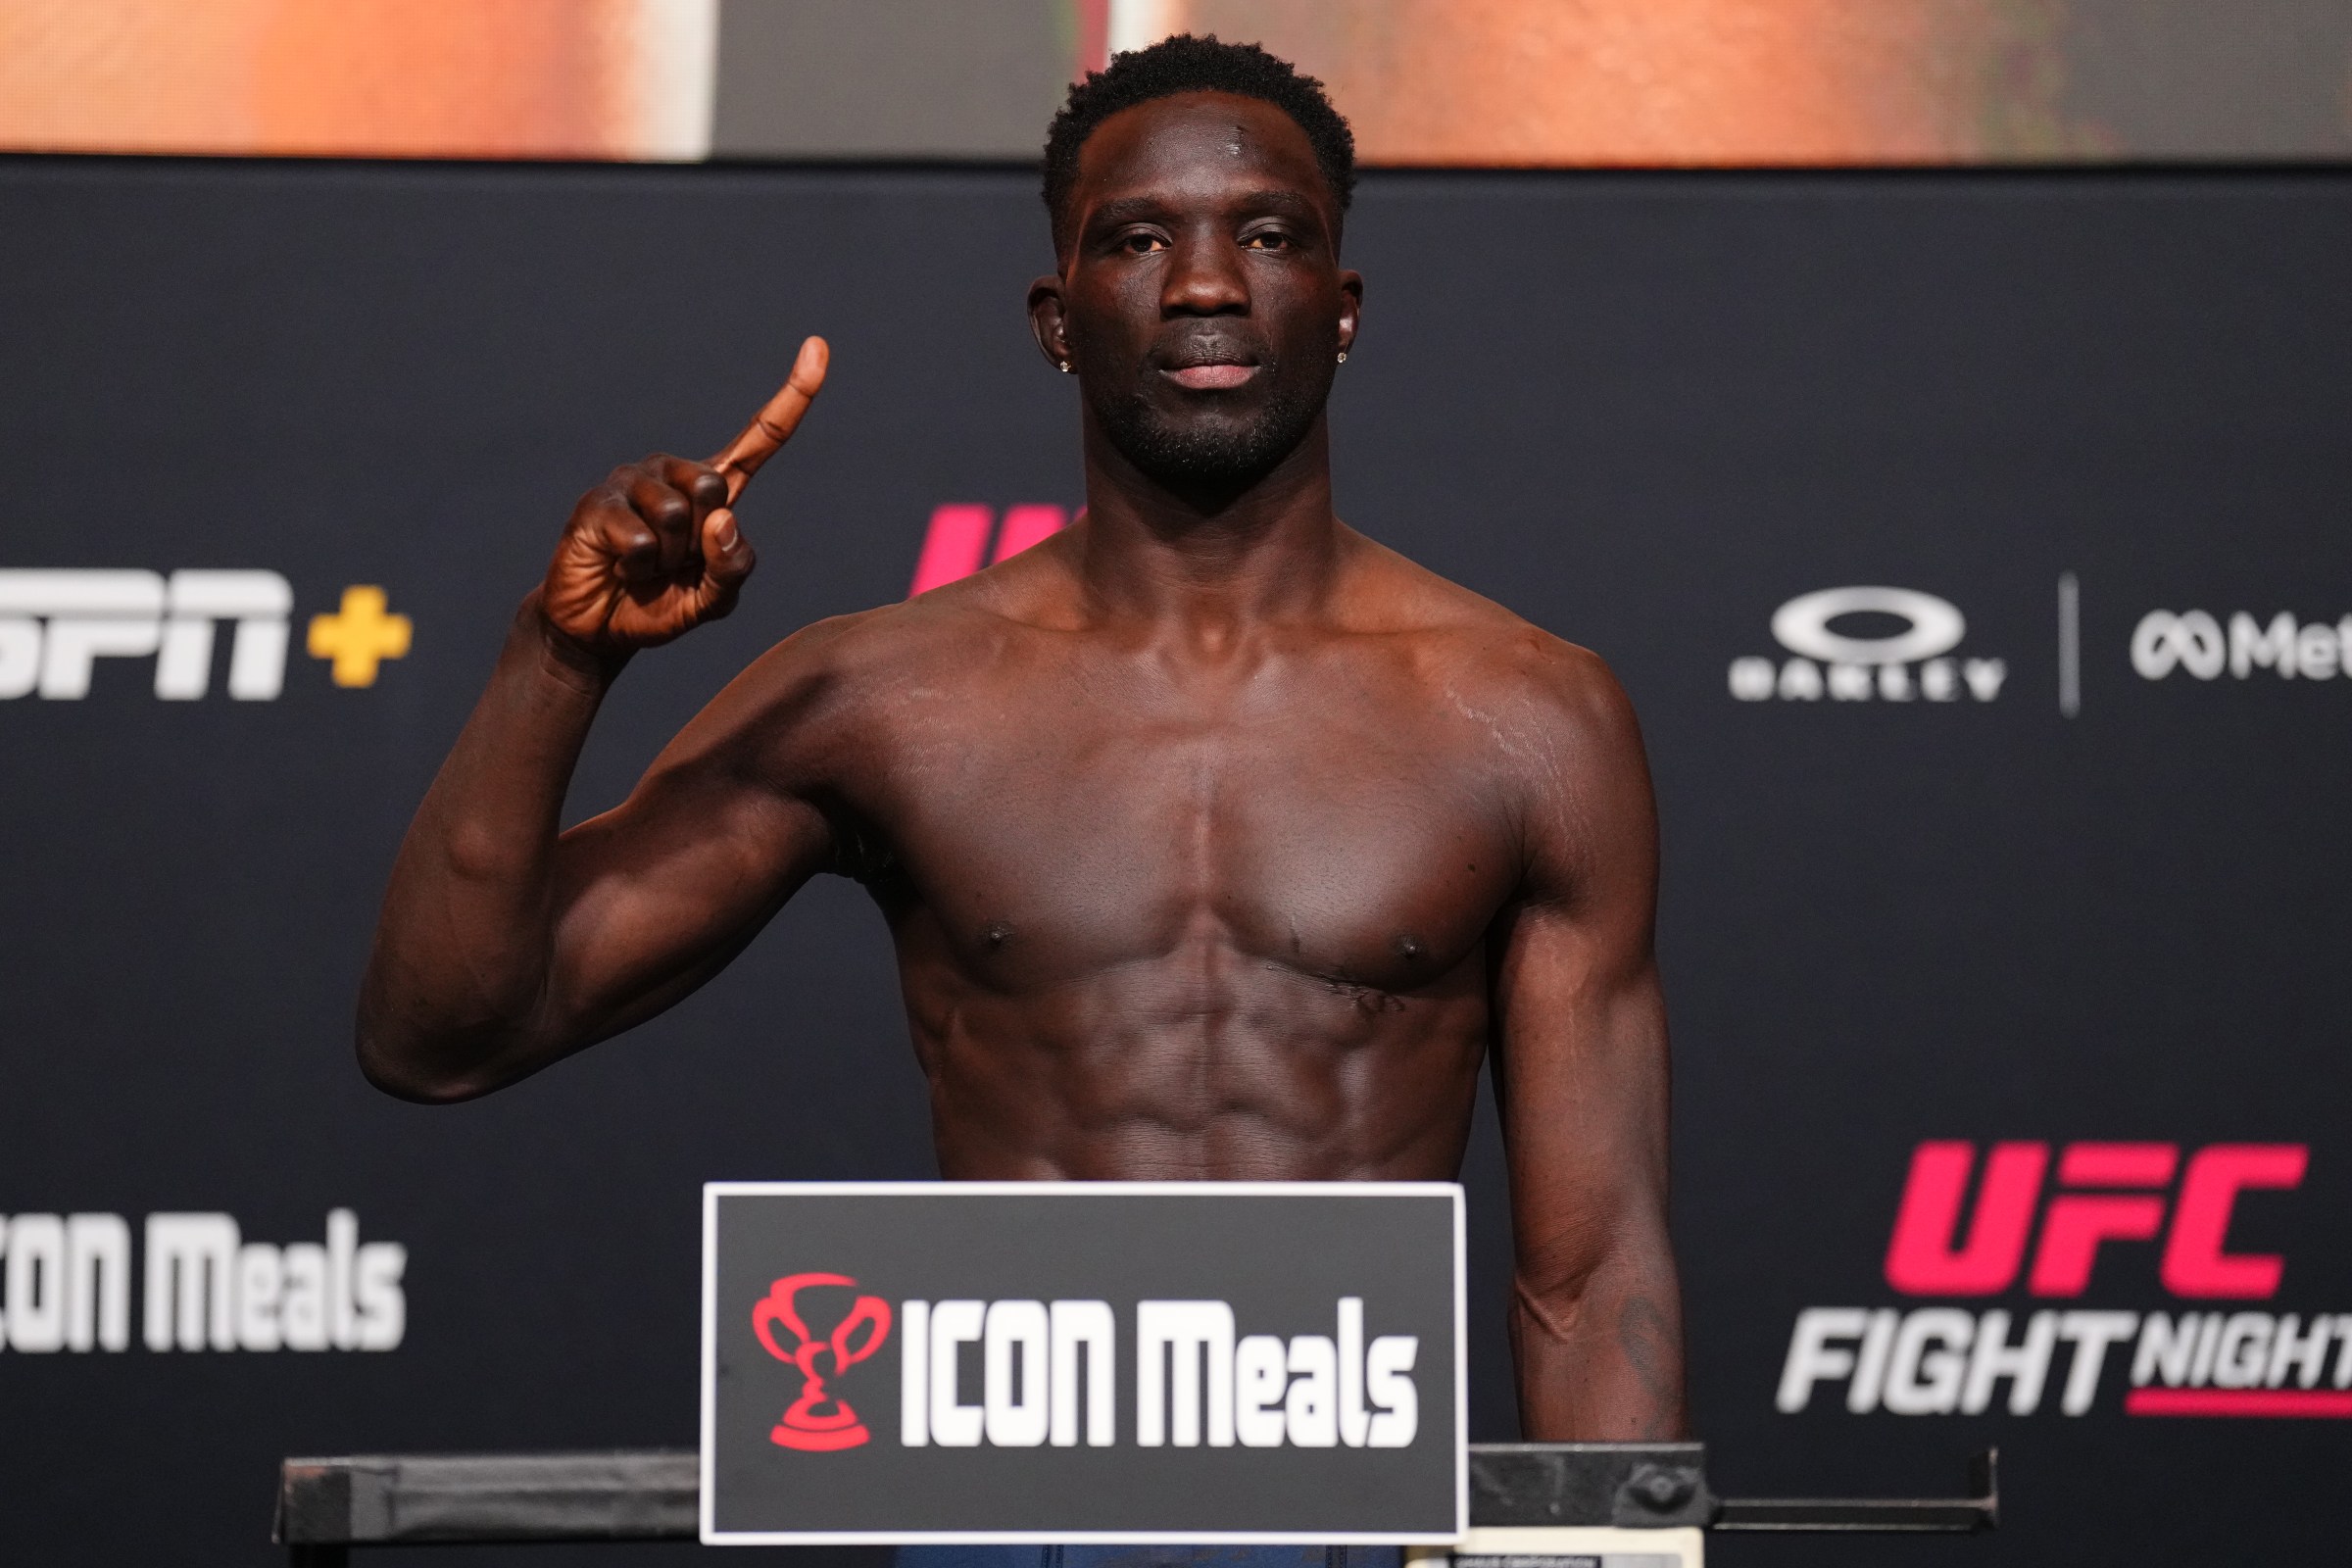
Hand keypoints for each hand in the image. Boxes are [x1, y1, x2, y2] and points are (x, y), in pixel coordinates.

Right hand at [540, 336, 828, 652]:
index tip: (818, 347)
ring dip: (666, 559)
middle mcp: (675, 473)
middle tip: (672, 564)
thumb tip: (722, 518)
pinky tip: (619, 566)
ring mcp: (634, 482)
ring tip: (645, 567)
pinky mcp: (598, 501)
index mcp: (714, 487)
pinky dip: (637, 566)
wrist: (599, 630)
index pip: (760, 437)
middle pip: (714, 490)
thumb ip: (733, 566)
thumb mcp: (714, 599)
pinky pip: (640, 538)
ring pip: (675, 515)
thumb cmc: (662, 604)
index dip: (793, 395)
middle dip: (698, 542)